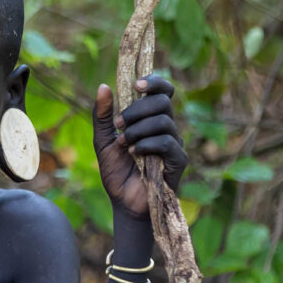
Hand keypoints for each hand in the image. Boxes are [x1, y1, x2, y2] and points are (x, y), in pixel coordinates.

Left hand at [92, 75, 186, 218]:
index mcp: (150, 118)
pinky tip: (134, 153)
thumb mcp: (103, 140)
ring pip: (163, 121)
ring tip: (124, 145)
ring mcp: (174, 143)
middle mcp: (166, 127)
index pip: (163, 90)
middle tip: (119, 125)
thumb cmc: (116, 170)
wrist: (122, 200)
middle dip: (137, 110)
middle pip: (163, 101)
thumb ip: (103, 115)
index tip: (136, 85)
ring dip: (138, 130)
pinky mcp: (179, 160)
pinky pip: (167, 142)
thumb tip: (103, 86)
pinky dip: (146, 145)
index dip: (154, 82)